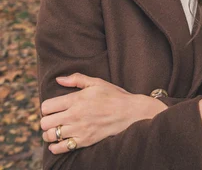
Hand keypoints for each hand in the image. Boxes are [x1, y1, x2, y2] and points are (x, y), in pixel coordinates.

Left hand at [40, 73, 167, 153]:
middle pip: (45, 123)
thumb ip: (76, 79)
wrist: (129, 112)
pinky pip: (62, 148)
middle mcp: (74, 115)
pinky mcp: (84, 141)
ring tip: (55, 130)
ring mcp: (79, 130)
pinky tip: (58, 142)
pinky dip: (55, 147)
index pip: (47, 106)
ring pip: (51, 136)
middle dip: (46, 121)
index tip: (51, 108)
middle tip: (52, 119)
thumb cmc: (113, 95)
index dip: (46, 107)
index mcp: (76, 99)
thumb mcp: (96, 82)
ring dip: (49, 134)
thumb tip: (59, 79)